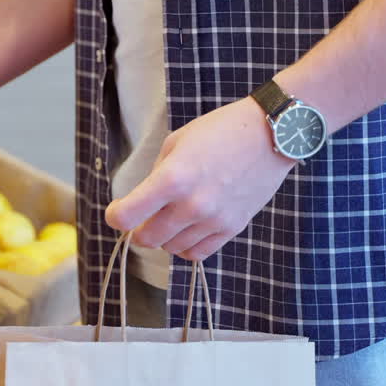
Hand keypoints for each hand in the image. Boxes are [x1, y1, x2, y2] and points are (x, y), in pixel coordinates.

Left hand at [104, 98, 293, 261]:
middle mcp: (192, 204)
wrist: (269, 135)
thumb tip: (143, 200)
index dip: (115, 217)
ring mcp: (214, 219)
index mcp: (172, 178)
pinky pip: (198, 253)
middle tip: (141, 219)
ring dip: (164, 238)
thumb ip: (156, 174)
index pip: (127, 216)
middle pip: (147, 239)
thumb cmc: (221, 131)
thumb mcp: (177, 142)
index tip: (117, 212)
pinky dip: (185, 247)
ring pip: (171, 249)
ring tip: (170, 218)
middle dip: (137, 230)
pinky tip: (187, 230)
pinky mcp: (232, 228)